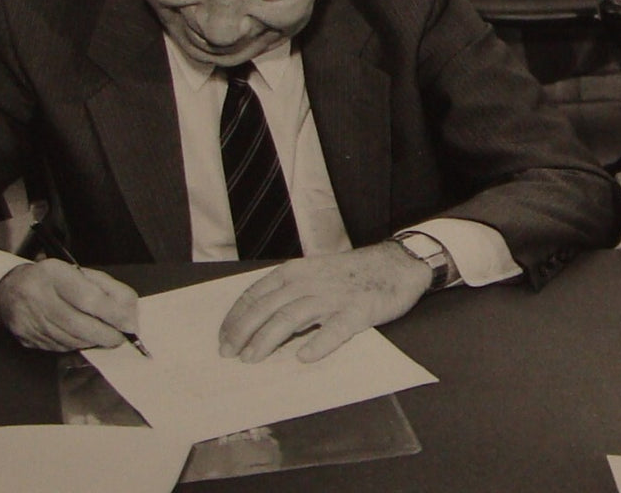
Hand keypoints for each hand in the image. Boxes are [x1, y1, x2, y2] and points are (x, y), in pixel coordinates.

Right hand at [0, 260, 138, 351]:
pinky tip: (85, 337)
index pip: (88, 298)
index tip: (130, 323)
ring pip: (71, 340)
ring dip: (94, 341)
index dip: (112, 314)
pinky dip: (79, 344)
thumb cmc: (53, 279)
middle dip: (106, 334)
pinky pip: (61, 347)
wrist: (9, 290)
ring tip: (107, 336)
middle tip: (122, 337)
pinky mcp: (28, 339)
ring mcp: (30, 322)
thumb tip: (130, 310)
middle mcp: (38, 298)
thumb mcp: (80, 272)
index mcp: (54, 276)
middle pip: (79, 324)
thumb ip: (108, 288)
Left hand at [218, 242, 430, 363]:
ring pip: (292, 318)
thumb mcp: (315, 272)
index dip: (236, 317)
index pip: (256, 294)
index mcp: (297, 272)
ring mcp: (334, 297)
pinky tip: (304, 356)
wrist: (397, 262)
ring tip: (252, 358)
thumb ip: (291, 291)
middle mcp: (311, 282)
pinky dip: (318, 343)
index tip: (223, 337)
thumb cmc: (353, 273)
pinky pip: (335, 329)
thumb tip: (261, 320)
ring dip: (268, 339)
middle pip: (268, 308)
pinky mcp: (358, 311)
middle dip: (243, 331)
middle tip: (228, 354)